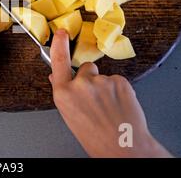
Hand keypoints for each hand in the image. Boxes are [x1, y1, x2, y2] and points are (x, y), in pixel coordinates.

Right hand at [49, 29, 171, 157]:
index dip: (59, 44)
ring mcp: (101, 81)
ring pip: (102, 76)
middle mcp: (80, 84)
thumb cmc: (95, 137)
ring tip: (109, 107)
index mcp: (63, 94)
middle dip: (90, 78)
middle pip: (85, 68)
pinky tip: (119, 105)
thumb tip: (57, 78)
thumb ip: (64, 93)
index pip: (58, 61)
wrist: (123, 147)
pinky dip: (119, 90)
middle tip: (96, 99)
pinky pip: (117, 80)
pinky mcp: (120, 81)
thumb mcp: (70, 116)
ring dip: (105, 86)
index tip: (62, 34)